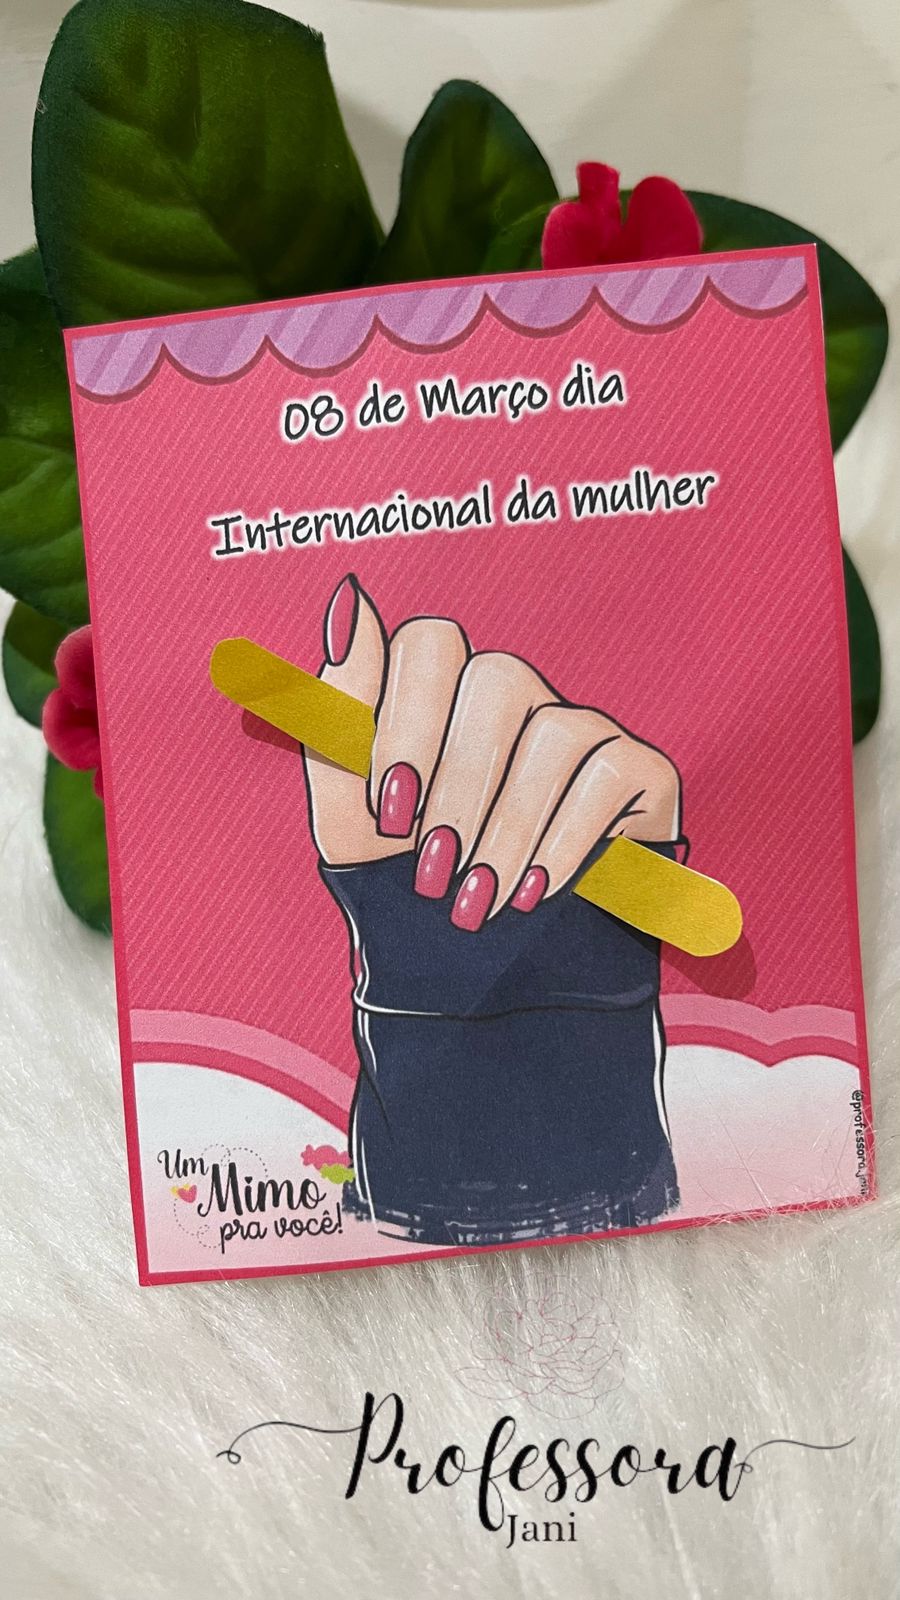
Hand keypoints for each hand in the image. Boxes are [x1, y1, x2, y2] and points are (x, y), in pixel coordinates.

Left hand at [304, 576, 680, 930]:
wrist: (482, 990)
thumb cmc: (410, 895)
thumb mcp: (349, 818)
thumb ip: (337, 716)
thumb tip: (346, 598)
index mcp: (441, 697)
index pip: (431, 644)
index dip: (406, 722)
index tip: (387, 813)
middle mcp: (514, 699)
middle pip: (495, 678)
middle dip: (455, 785)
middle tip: (430, 867)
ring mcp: (579, 728)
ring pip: (550, 730)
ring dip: (504, 830)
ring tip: (477, 901)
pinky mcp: (639, 769)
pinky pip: (604, 773)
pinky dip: (559, 841)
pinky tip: (535, 893)